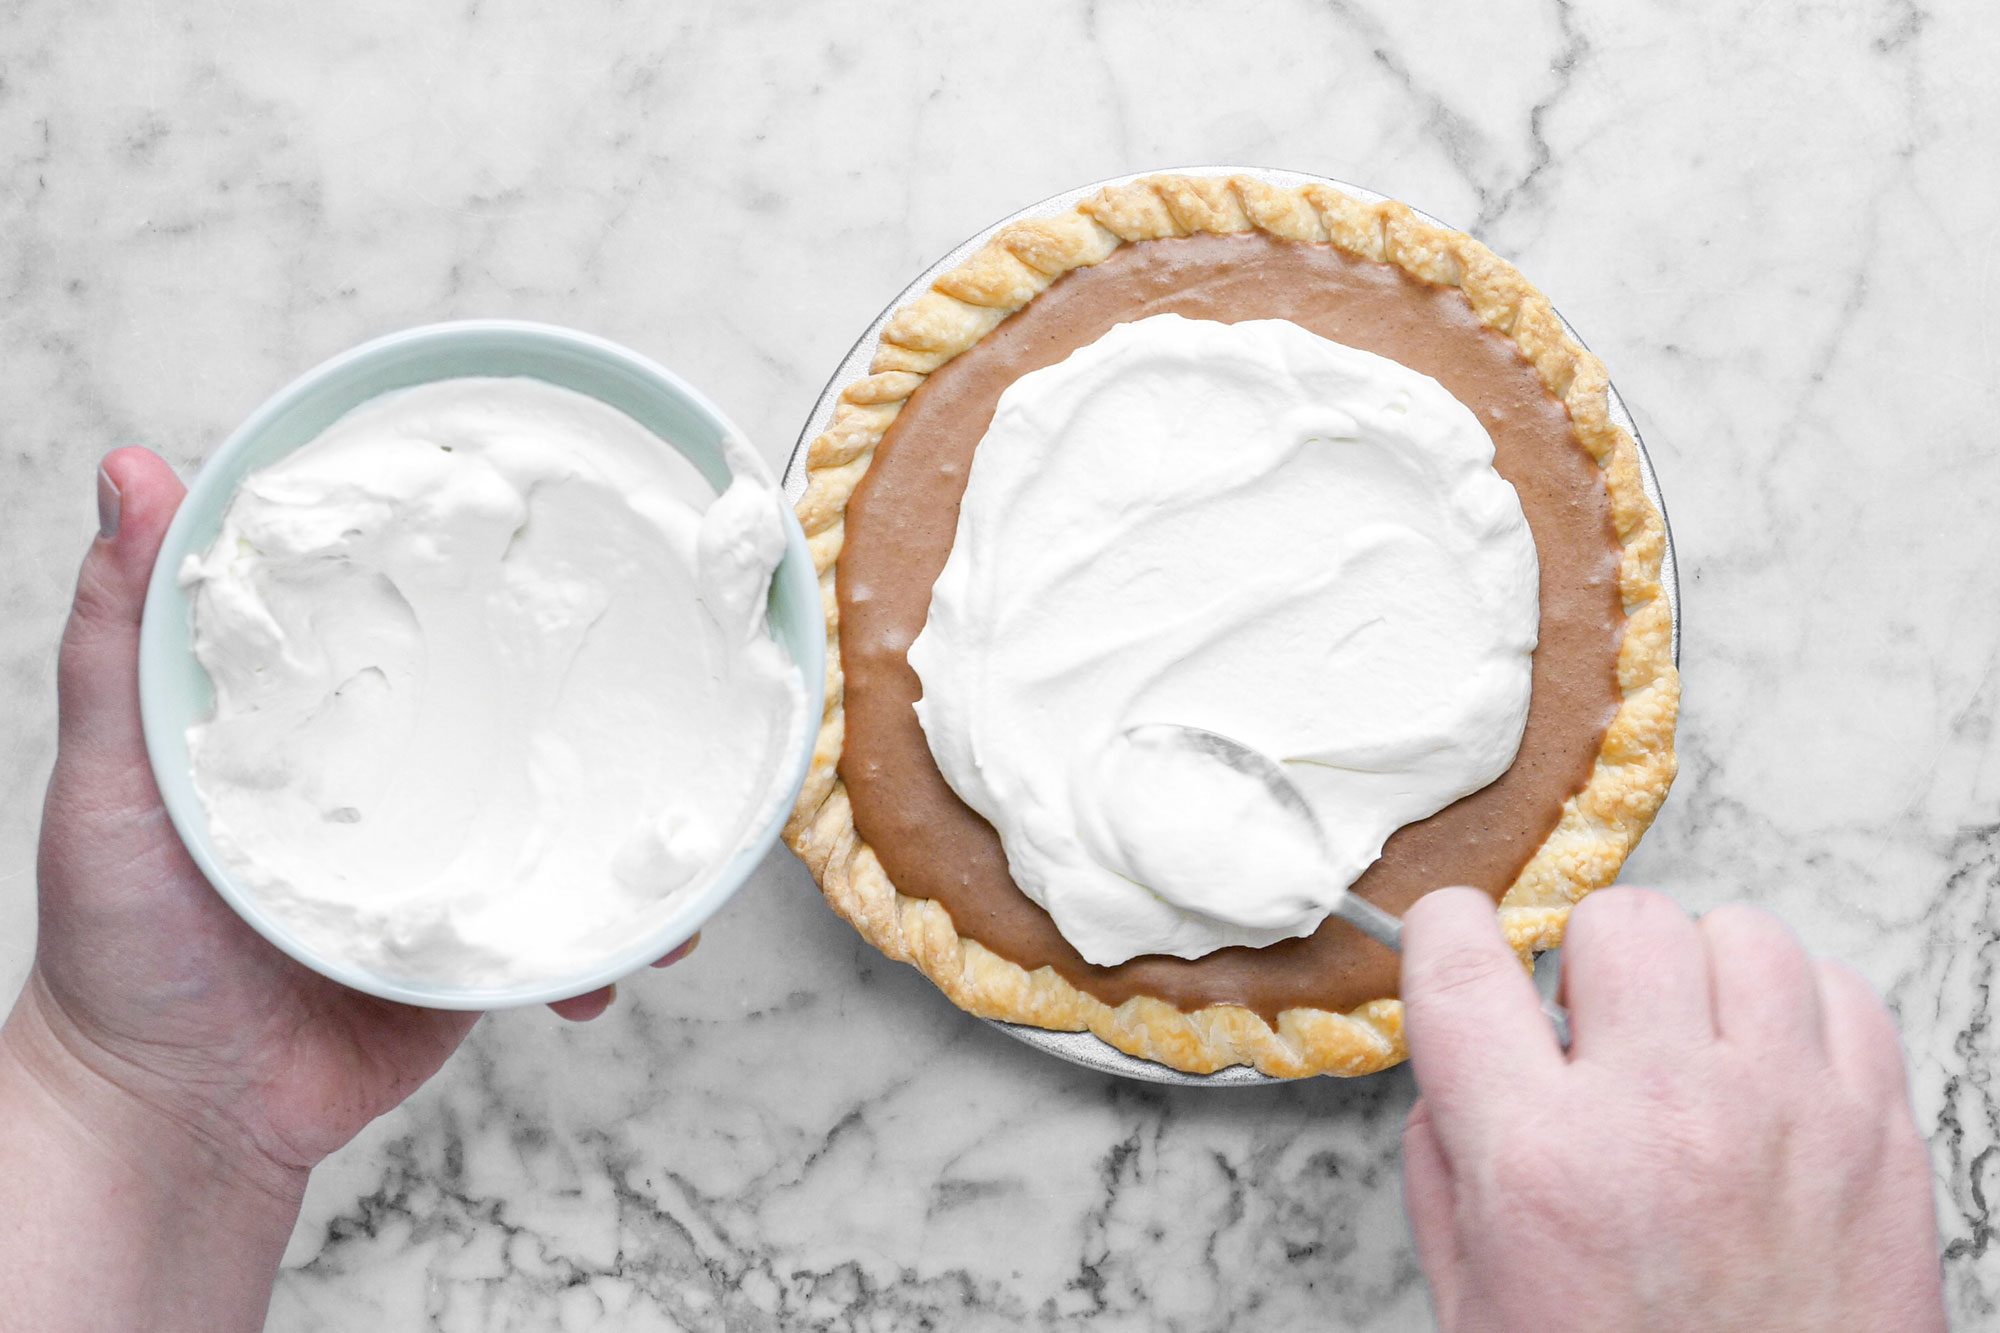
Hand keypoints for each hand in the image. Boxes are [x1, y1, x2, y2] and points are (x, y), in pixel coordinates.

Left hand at [0, 449, 694, 1328]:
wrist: (175, 1121)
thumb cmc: (122, 950)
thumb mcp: (111, 777)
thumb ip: (120, 637)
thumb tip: (131, 472)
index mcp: (316, 718)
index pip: (406, 607)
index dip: (472, 552)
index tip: (544, 498)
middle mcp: (395, 776)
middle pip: (514, 700)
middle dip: (596, 671)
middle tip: (664, 629)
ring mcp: (448, 861)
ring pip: (570, 809)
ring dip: (638, 803)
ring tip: (691, 791)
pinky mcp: (485, 947)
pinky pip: (579, 927)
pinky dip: (625, 937)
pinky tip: (641, 949)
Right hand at [1399, 886, 1944, 1331]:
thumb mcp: (1476, 1304)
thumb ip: (1448, 1167)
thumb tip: (1460, 1068)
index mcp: (1542, 1163)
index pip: (1463, 963)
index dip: (1446, 928)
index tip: (1457, 937)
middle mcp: (1665, 1117)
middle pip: (1617, 921)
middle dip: (1586, 962)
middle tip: (1591, 1027)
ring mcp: (1786, 1117)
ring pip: (1739, 932)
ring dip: (1697, 975)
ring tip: (1688, 1043)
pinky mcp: (1878, 1136)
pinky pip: (1840, 989)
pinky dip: (1796, 1009)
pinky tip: (1766, 1068)